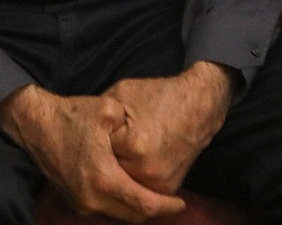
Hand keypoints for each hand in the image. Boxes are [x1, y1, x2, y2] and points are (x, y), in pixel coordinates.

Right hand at [0, 83, 186, 221]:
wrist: (35, 124)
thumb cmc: (72, 115)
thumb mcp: (109, 110)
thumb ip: (131, 126)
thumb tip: (147, 140)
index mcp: (104, 178)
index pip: (145, 204)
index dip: (167, 206)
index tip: (181, 202)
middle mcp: (92, 198)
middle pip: (134, 217)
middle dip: (153, 210)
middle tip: (167, 198)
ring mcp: (81, 202)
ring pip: (119, 215)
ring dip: (135, 207)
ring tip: (148, 192)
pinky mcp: (73, 201)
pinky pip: (104, 209)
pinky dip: (119, 203)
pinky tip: (125, 187)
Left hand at [104, 61, 234, 194]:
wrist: (199, 104)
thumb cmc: (158, 95)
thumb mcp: (121, 94)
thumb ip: (99, 117)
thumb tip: (82, 132)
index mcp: (134, 145)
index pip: (99, 151)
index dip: (99, 138)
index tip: (105, 130)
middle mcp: (148, 169)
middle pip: (110, 171)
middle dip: (108, 157)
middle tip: (115, 139)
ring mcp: (160, 182)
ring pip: (123, 182)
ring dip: (120, 169)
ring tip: (126, 148)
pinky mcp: (168, 188)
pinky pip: (139, 187)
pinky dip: (134, 175)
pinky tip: (137, 157)